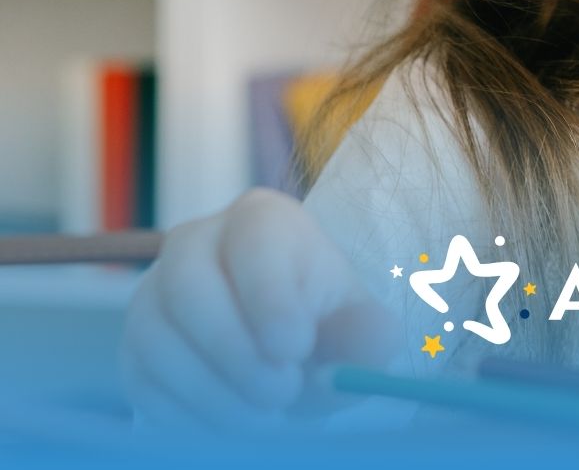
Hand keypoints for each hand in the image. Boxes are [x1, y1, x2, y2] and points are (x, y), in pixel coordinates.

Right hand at [120, 187, 400, 433]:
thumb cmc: (320, 326)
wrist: (279, 355)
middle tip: (283, 395)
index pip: (253, 239)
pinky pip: (142, 382)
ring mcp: (154, 295)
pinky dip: (186, 414)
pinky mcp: (134, 349)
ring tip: (266, 419)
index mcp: (260, 219)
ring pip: (159, 338)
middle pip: (190, 284)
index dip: (269, 295)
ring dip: (213, 391)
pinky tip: (231, 427)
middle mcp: (195, 243)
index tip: (295, 349)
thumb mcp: (354, 326)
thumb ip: (367, 332)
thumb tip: (379, 342)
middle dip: (236, 350)